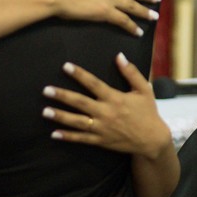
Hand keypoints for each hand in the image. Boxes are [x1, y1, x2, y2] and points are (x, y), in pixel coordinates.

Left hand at [43, 55, 172, 159]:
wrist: (152, 139)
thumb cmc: (147, 112)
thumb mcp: (144, 89)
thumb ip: (131, 72)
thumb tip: (119, 56)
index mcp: (115, 98)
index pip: (94, 84)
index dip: (79, 75)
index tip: (66, 66)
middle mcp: (106, 113)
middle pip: (80, 103)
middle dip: (62, 96)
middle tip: (46, 90)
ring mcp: (102, 128)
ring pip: (77, 122)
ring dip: (60, 116)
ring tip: (44, 111)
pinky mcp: (100, 140)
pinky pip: (81, 138)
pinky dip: (68, 137)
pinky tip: (54, 133)